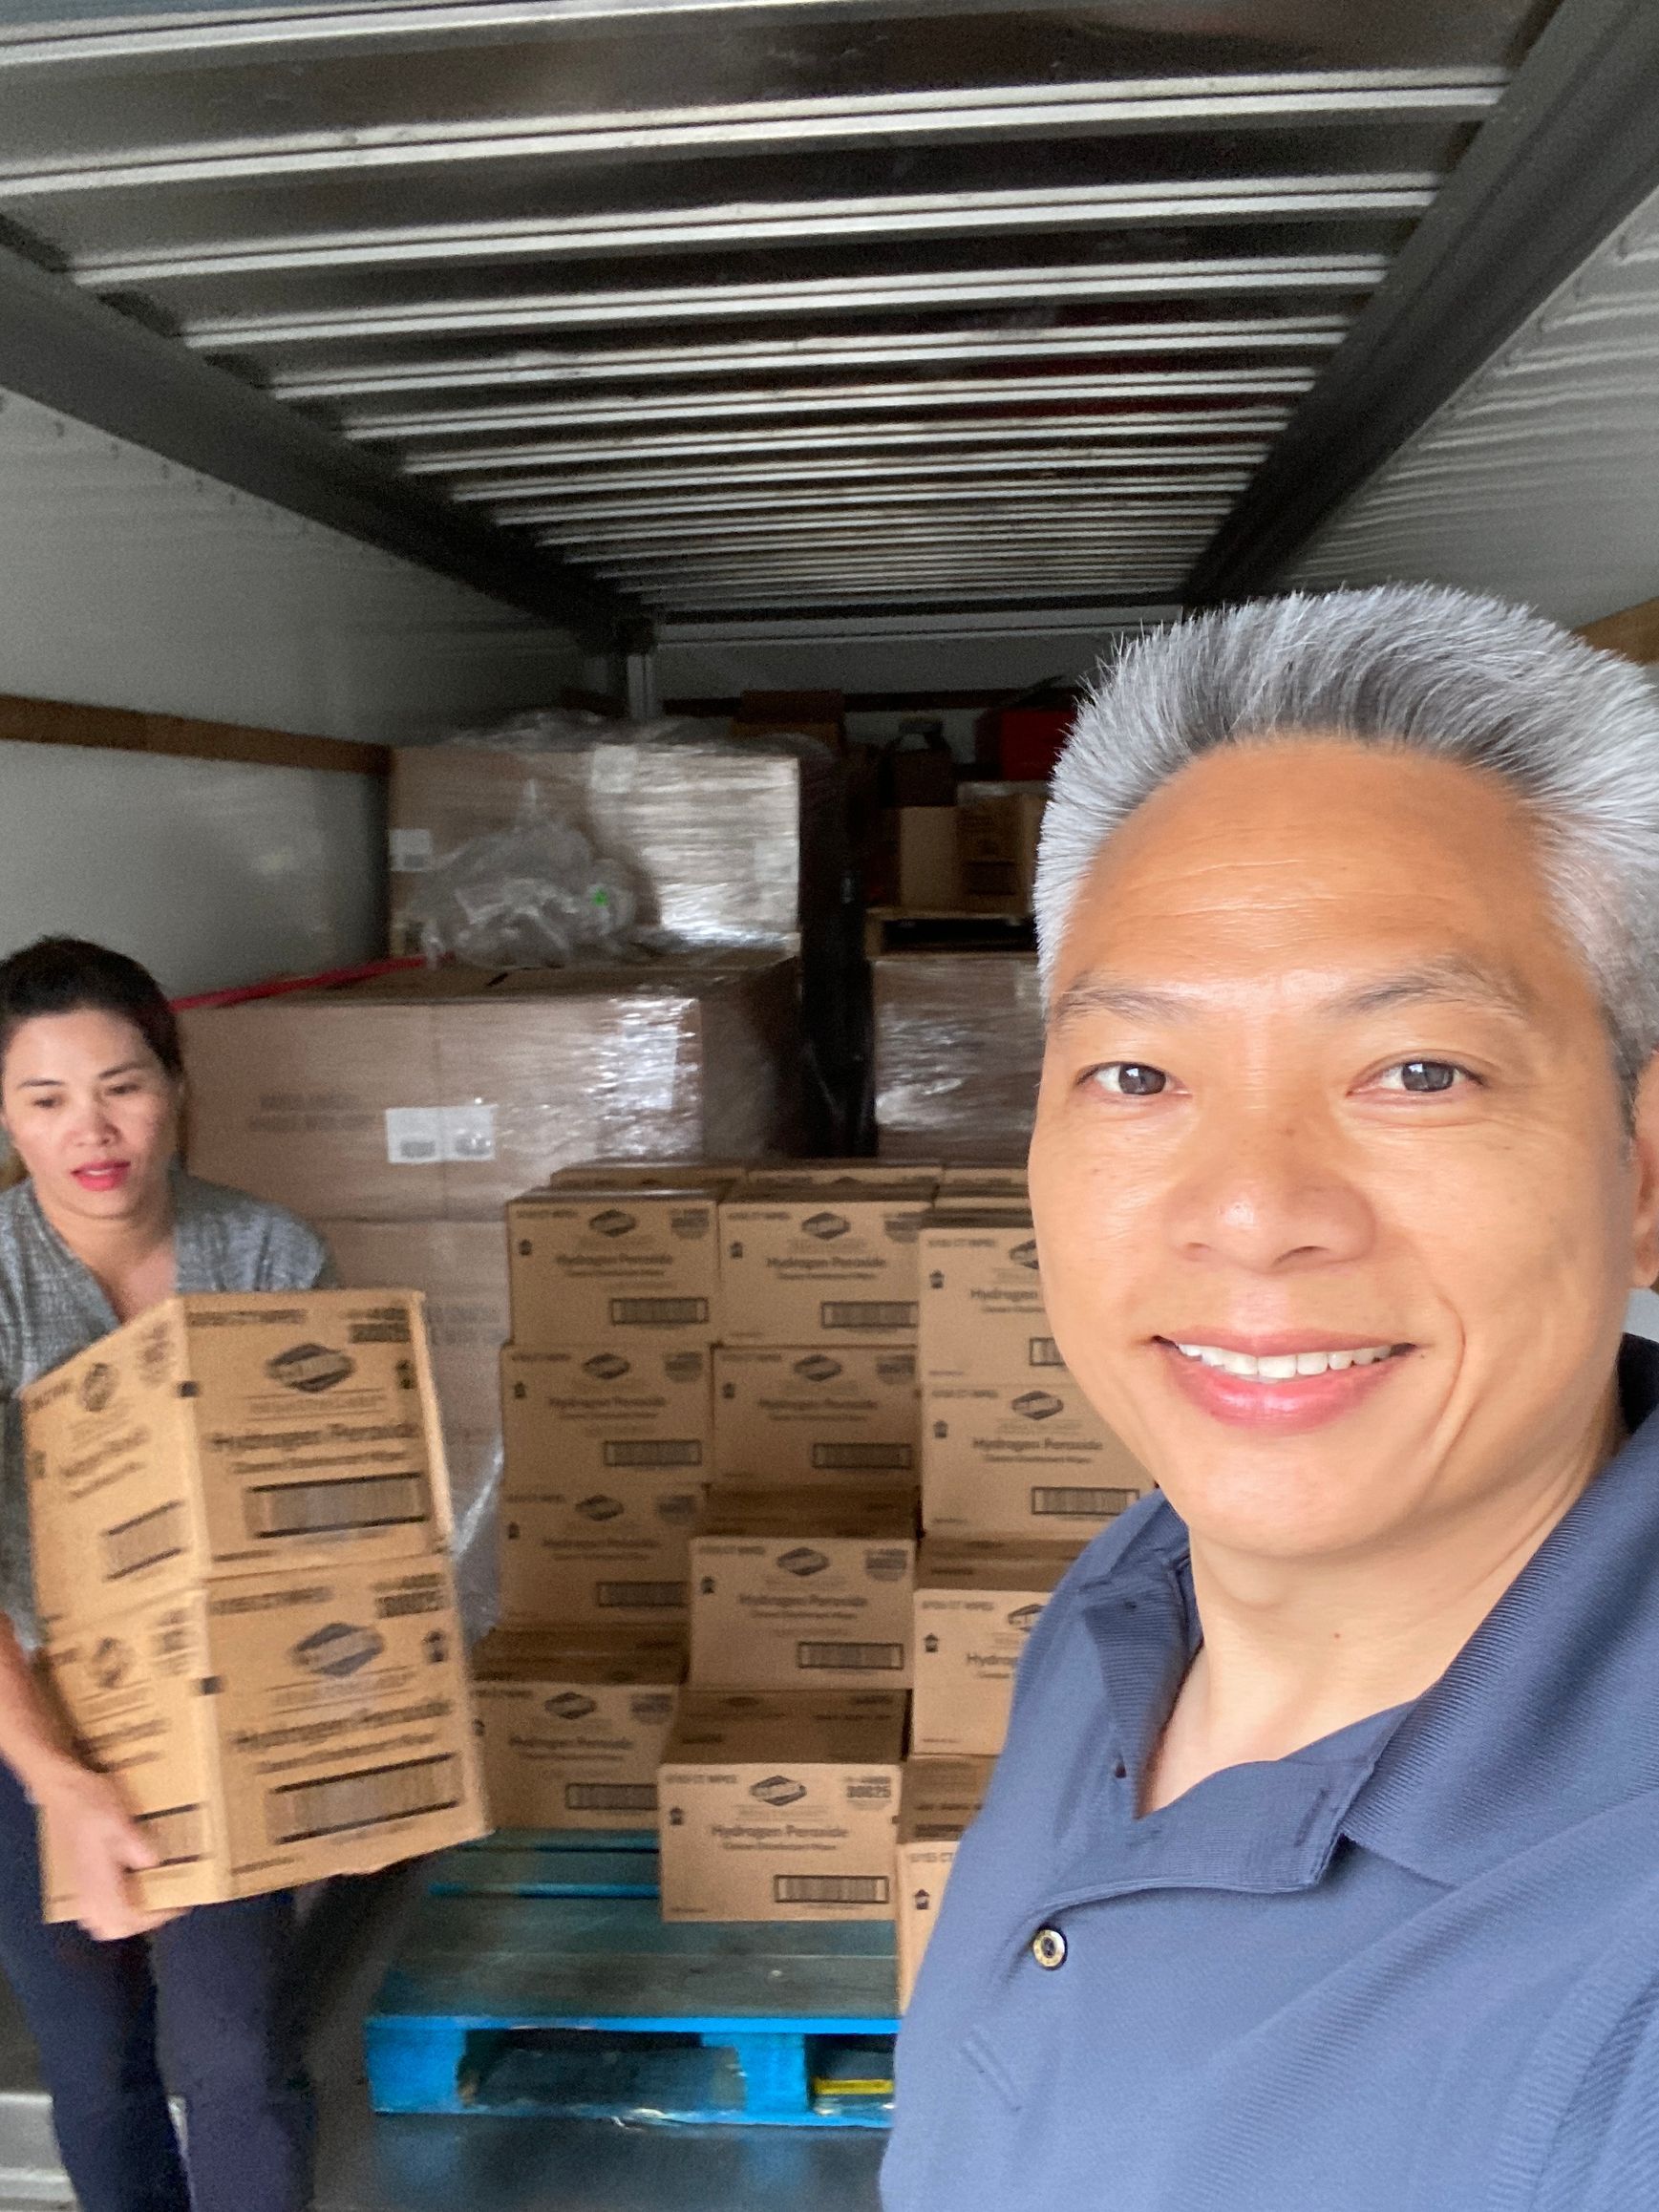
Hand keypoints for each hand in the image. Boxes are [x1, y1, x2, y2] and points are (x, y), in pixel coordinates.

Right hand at [34, 1766, 176, 1941]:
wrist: (60, 1788)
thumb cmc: (89, 1801)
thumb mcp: (118, 1818)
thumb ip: (135, 1843)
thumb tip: (154, 1863)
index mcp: (97, 1879)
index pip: (125, 1919)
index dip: (153, 1918)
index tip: (175, 1904)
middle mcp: (86, 1889)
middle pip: (110, 1928)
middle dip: (138, 1923)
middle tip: (162, 1902)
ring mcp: (78, 1884)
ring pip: (98, 1921)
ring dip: (122, 1917)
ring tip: (146, 1897)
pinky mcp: (76, 1876)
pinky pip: (91, 1908)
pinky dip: (110, 1907)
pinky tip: (124, 1885)